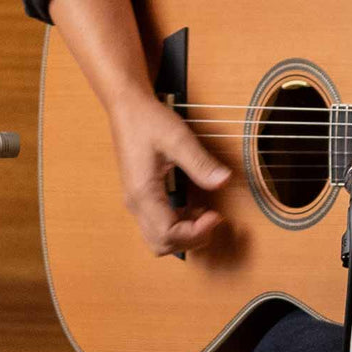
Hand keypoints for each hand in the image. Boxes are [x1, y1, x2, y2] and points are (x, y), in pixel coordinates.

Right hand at [107, 91, 230, 255]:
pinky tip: (195, 206)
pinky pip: (158, 224)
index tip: (217, 216)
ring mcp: (136, 201)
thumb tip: (224, 180)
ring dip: (185, 233)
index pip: (168, 234)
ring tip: (207, 213)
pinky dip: (179, 223)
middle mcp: (136, 203)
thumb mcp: (178, 139)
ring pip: (159, 238)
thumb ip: (200, 163)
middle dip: (191, 239)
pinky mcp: (141, 196)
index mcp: (143, 193)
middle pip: (161, 244)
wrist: (127, 107)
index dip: (196, 232)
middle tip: (213, 219)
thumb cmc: (148, 120)